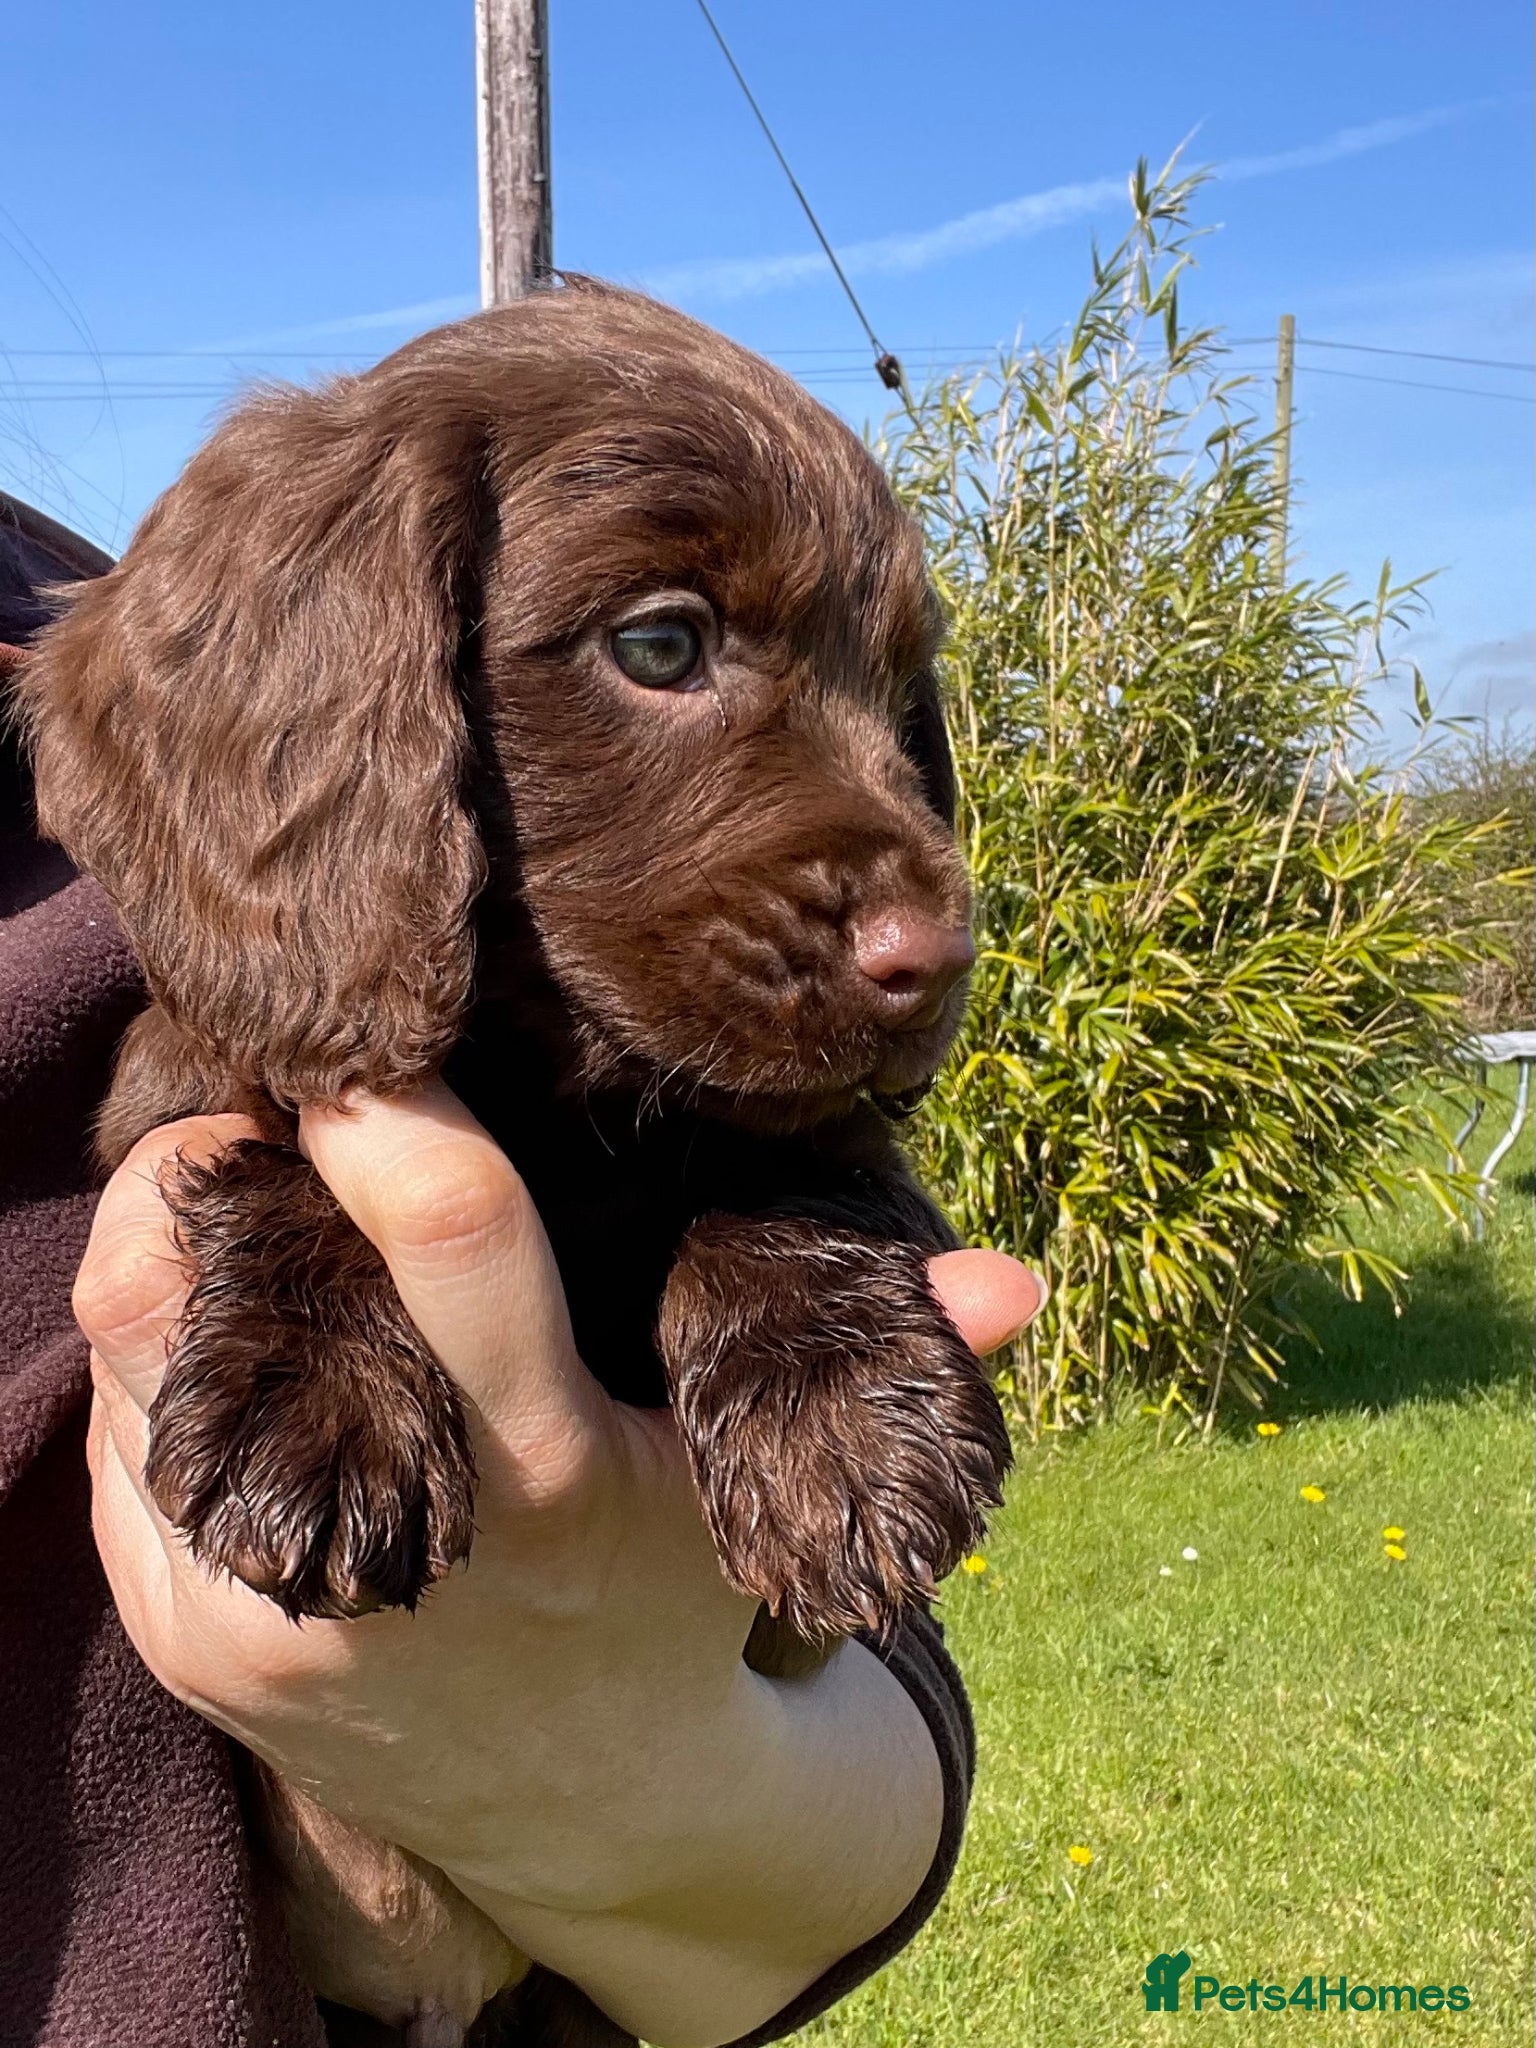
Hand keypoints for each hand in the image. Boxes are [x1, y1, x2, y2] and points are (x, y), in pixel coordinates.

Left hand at [79, 1083, 1043, 2046]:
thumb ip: (874, 1362)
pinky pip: (104, 1444)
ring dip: (182, 1254)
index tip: (364, 1037)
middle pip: (220, 1291)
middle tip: (271, 1107)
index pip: (460, 1249)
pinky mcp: (183, 1645)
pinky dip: (154, 1362)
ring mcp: (259, 1609)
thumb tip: (1025, 1286)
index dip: (395, 1116)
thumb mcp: (770, 1487)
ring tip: (259, 1214)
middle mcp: (394, 1544)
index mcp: (550, 1475)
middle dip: (218, 1166)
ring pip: (130, 1350)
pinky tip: (242, 1345)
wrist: (577, 1804)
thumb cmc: (677, 1601)